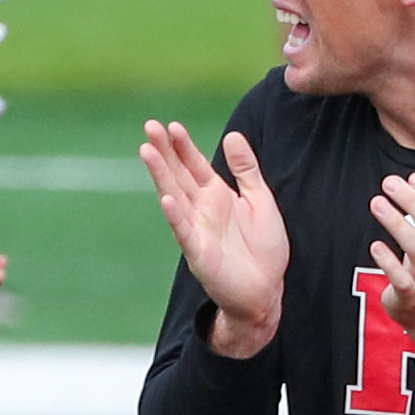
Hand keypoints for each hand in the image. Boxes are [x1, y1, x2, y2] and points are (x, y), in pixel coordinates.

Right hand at [141, 122, 288, 356]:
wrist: (267, 289)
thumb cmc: (263, 248)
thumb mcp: (260, 199)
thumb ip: (246, 169)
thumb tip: (233, 135)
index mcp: (216, 195)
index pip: (195, 164)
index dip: (184, 145)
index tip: (172, 125)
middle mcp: (201, 209)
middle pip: (179, 175)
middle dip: (164, 152)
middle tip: (149, 127)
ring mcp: (196, 230)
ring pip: (175, 196)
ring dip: (161, 175)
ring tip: (147, 152)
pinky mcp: (198, 253)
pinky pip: (184, 232)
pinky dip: (176, 216)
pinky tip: (167, 200)